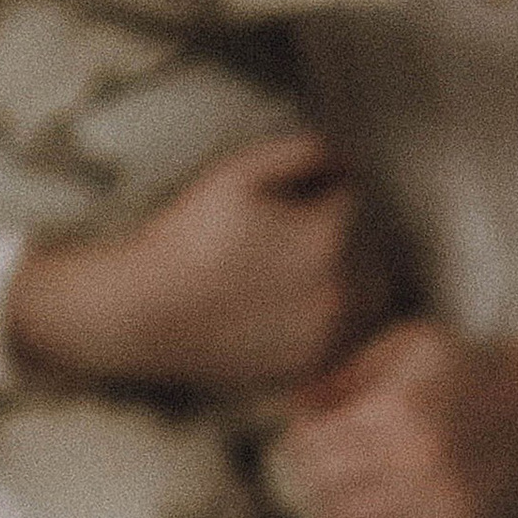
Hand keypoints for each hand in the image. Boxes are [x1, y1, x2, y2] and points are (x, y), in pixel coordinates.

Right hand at [2, 131, 389, 392]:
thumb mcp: (239, 174)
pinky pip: (347, 333)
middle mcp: (342, 291)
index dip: (328, 189)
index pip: (356, 197)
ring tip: (297, 268)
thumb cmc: (189, 237)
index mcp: (329, 237)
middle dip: (345, 233)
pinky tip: (292, 303)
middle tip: (294, 234)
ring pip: (370, 293)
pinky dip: (334, 317)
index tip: (301, 194)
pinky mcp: (313, 365)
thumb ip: (302, 152)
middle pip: (373, 248)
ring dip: (350, 276)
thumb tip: (343, 155)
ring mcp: (330, 334)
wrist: (145, 312)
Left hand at [280, 318, 517, 517]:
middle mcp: (418, 463)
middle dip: (305, 477)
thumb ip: (345, 374)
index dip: (296, 441)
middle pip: (317, 489)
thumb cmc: (469, 374)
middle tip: (312, 469)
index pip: (309, 446)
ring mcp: (437, 509)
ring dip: (323, 514)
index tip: (306, 435)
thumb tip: (292, 407)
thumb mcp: (409, 348)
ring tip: (329, 498)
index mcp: (401, 409)